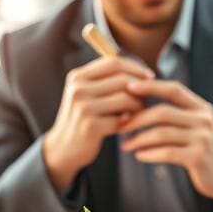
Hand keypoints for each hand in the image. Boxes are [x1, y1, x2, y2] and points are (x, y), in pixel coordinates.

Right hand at [43, 56, 152, 191]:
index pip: (113, 62)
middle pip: (123, 80)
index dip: (135, 68)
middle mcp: (78, 89)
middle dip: (140, 89)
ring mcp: (83, 108)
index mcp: (77, 77)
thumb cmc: (83, 119)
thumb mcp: (86, 94)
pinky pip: (122, 120)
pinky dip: (130, 122)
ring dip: (138, 106)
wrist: (63, 148)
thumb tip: (142, 74)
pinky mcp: (91, 127)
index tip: (150, 77)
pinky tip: (128, 126)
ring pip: (125, 99)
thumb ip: (107, 81)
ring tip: (139, 113)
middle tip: (147, 100)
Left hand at [119, 79, 212, 211]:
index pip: (174, 89)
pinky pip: (167, 153)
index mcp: (201, 107)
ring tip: (126, 145)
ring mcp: (202, 138)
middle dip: (137, 118)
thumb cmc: (202, 149)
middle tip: (121, 126)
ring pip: (162, 133)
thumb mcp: (195, 125)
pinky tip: (139, 156)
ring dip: (139, 139)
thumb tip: (136, 105)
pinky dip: (149, 154)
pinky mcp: (198, 157)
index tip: (128, 87)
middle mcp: (204, 119)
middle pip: (163, 112)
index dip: (150, 87)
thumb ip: (176, 114)